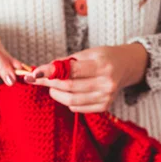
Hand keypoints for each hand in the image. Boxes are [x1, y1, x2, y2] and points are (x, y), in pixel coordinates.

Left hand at [26, 44, 148, 112]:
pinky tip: (67, 93)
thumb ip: (66, 62)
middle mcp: (106, 84)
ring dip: (56, 94)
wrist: (125, 67)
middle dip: (49, 83)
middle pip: (69, 88)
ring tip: (52, 86)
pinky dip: (67, 101)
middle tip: (38, 79)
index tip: (35, 73)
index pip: (71, 71)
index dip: (50, 72)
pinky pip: (77, 108)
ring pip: (71, 101)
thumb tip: (43, 71)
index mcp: (102, 66)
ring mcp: (106, 98)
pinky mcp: (104, 107)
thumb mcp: (88, 53)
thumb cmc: (104, 57)